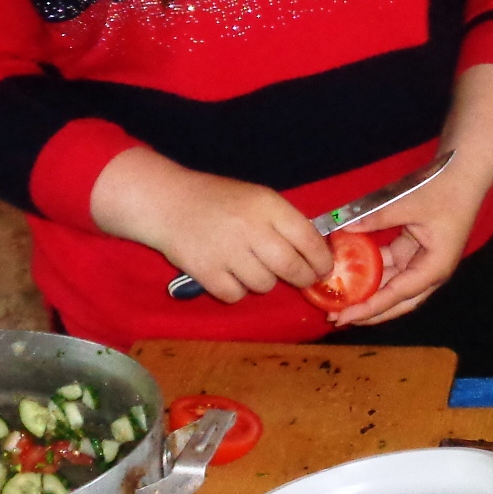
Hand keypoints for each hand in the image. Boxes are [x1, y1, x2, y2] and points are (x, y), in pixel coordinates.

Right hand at [89, 149, 329, 301]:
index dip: (321, 259)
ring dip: (264, 282)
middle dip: (302, 278)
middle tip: (302, 279)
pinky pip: (236, 295)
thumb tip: (315, 252)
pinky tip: (230, 275)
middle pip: (291, 268)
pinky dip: (236, 290)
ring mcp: (228, 252)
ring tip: (252, 267)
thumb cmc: (218, 199)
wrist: (168, 202)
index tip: (324, 268)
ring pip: (265, 285)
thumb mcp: (256, 198)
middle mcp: (251, 228)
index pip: (308, 239)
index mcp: (268, 205)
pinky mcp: (206, 272)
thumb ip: (284, 221)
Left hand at [324, 164, 492, 327]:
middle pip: (397, 301)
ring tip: (339, 298)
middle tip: (337, 317)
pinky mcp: (415, 250)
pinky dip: (371, 269)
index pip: (397, 295)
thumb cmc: (445, 191)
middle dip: (368, 311)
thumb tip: (344, 228)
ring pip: (392, 286)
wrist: (465, 173)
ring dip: (368, 291)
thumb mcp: (410, 204)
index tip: (343, 317)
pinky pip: (390, 267)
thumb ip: (377, 218)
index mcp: (434, 267)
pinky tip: (349, 269)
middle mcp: (429, 271)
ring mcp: (422, 261)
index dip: (369, 308)